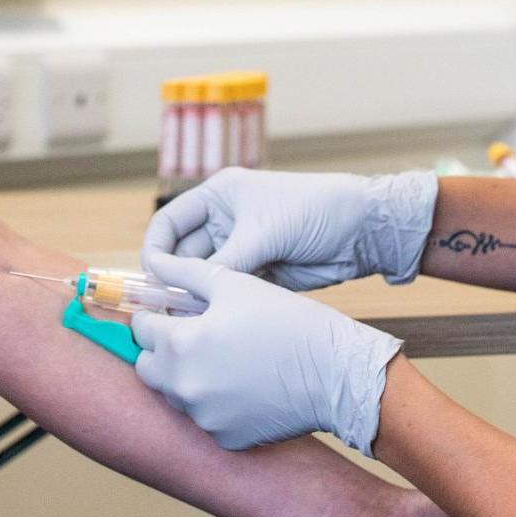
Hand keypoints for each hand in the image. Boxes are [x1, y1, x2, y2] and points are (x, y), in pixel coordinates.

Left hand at [133, 252, 403, 452]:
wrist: (335, 373)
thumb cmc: (288, 321)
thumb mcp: (233, 285)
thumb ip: (185, 275)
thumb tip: (154, 265)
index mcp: (180, 343)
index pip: (141, 328)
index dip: (156, 316)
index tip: (172, 313)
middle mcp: (184, 385)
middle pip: (147, 367)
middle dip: (162, 350)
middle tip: (193, 337)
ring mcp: (203, 417)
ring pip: (174, 394)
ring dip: (186, 376)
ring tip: (223, 359)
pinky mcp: (224, 438)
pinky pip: (204, 418)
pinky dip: (214, 403)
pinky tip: (243, 386)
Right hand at [144, 168, 439, 289]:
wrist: (362, 229)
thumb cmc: (313, 210)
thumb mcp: (261, 232)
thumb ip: (222, 261)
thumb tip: (185, 290)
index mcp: (218, 197)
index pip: (169, 223)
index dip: (156, 249)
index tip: (153, 278)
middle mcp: (224, 222)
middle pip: (183, 255)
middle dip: (175, 279)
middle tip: (168, 309)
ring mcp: (242, 249)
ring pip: (205, 278)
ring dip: (198, 296)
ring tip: (192, 318)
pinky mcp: (260, 274)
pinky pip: (229, 292)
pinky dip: (222, 305)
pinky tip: (218, 319)